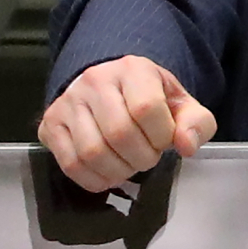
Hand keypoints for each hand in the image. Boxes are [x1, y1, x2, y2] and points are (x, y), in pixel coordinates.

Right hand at [38, 55, 217, 191]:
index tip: (164, 141)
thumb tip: (186, 146)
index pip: (147, 108)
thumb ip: (196, 123)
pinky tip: (109, 173)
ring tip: (129, 164)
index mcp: (132, 69)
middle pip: (119, 133)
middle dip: (142, 157)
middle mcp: (95, 80)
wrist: (108, 87)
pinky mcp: (50, 125)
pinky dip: (95, 179)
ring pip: (92, 152)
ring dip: (119, 171)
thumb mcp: (179, 103)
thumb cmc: (146, 97)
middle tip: (147, 156)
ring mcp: (68, 102)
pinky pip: (70, 164)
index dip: (161, 136)